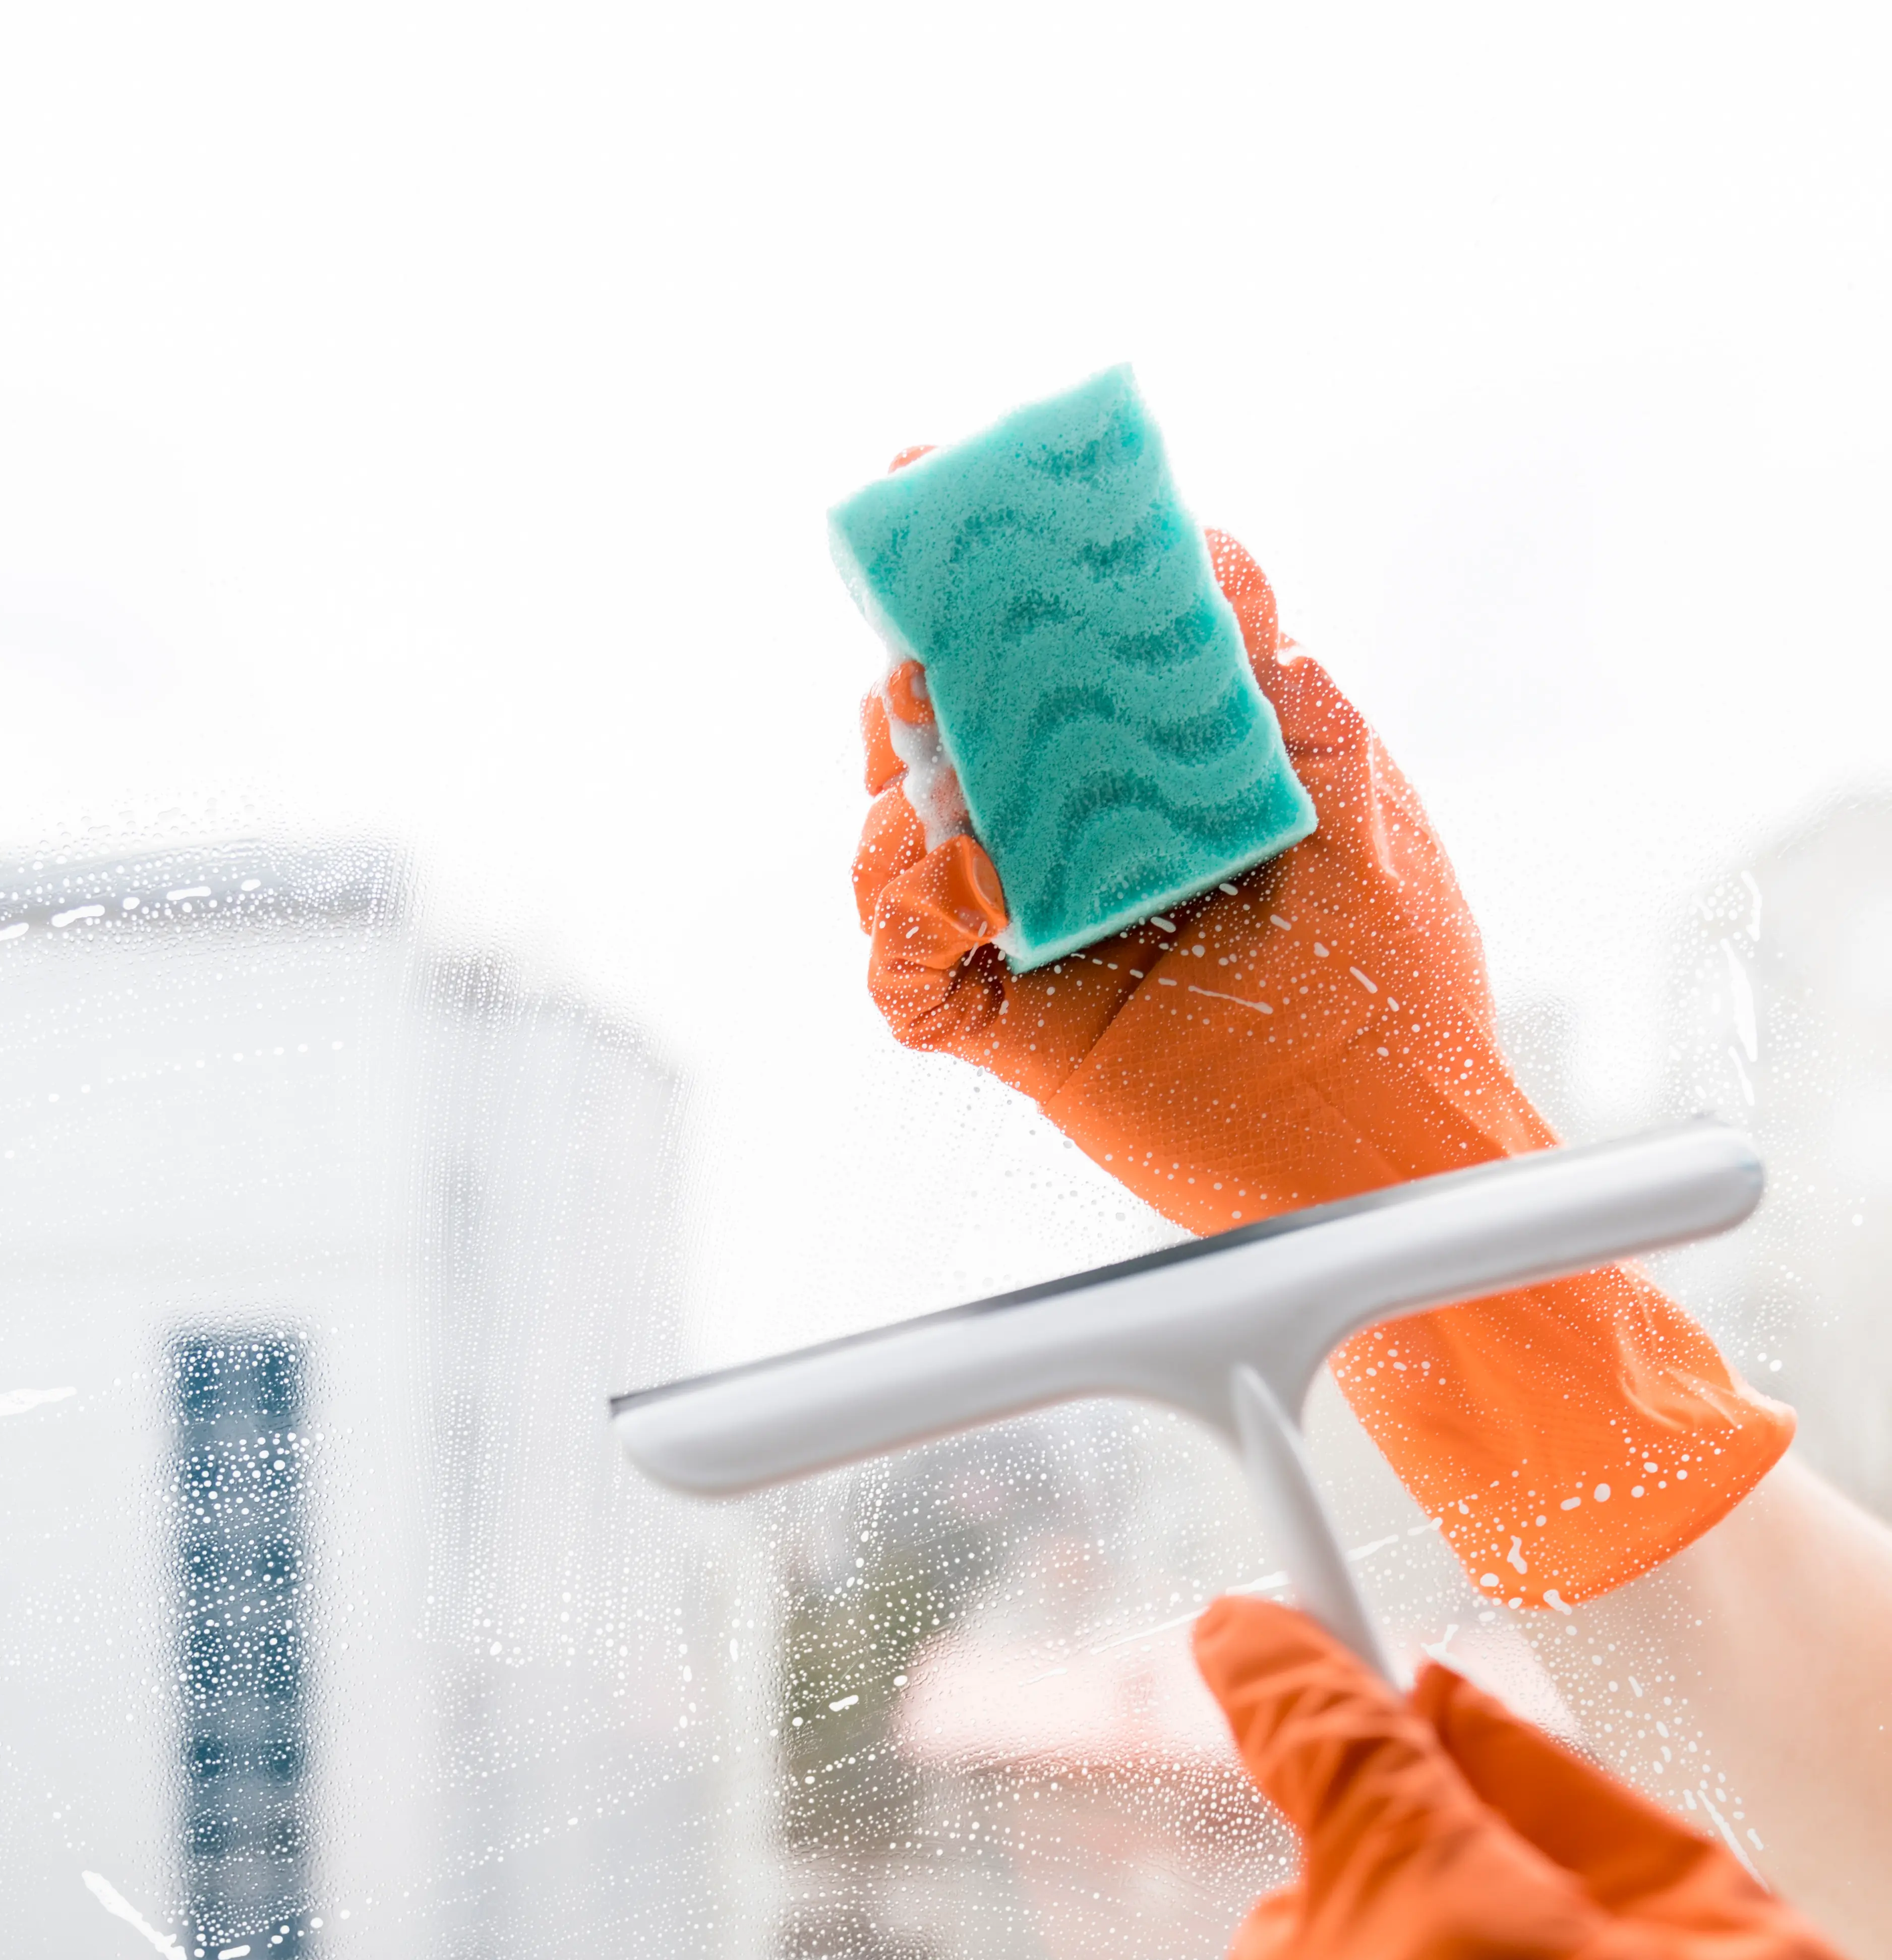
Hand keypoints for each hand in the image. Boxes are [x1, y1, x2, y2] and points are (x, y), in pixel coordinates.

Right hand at [853, 533, 1790, 1607]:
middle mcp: (1074, 845)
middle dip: (913, 679)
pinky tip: (978, 893)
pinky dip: (909, 923)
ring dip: (896, 803)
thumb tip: (1215, 570)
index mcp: (1147, 775)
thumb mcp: (1357, 789)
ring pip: (896, 847)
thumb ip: (1283, 685)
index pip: (1045, 654)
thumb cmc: (1400, 985)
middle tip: (922, 653)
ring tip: (947, 790)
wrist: (1399, 1140)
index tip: (942, 482)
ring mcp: (1034, 935)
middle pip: (942, 737)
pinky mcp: (1012, 1030)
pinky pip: (905, 975)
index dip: (990, 572)